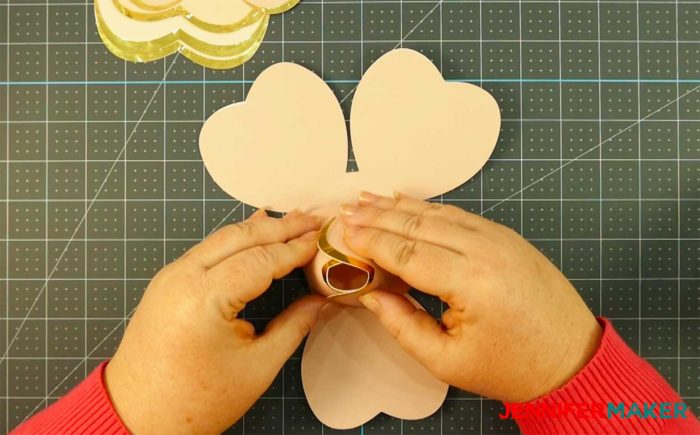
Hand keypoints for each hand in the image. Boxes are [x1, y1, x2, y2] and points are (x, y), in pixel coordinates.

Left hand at [105, 210, 322, 433]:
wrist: (137, 416)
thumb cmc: (195, 401)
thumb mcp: (257, 367)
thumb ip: (293, 327)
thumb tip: (319, 301)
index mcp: (205, 298)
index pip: (261, 260)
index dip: (296, 249)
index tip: (323, 239)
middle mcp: (183, 277)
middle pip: (241, 237)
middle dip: (281, 227)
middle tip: (313, 219)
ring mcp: (170, 276)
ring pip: (222, 238)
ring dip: (259, 229)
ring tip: (292, 222)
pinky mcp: (166, 282)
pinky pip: (208, 250)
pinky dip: (236, 240)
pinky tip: (255, 231)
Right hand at [340, 192, 601, 402]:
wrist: (572, 359)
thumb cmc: (513, 367)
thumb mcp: (448, 361)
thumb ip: (402, 326)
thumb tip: (369, 295)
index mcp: (473, 284)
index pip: (408, 253)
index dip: (371, 241)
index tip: (343, 232)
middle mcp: (488, 251)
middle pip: (419, 226)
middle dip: (378, 216)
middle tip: (346, 210)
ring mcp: (500, 239)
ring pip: (439, 214)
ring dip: (399, 207)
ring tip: (367, 200)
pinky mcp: (507, 237)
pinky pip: (460, 215)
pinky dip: (429, 208)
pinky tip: (407, 203)